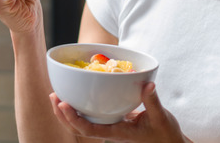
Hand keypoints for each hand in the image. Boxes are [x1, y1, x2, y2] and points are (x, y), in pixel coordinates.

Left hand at [49, 82, 191, 142]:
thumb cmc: (165, 134)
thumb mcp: (161, 117)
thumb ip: (152, 101)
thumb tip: (147, 84)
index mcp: (118, 133)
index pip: (89, 130)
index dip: (73, 119)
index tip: (63, 105)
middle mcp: (110, 132)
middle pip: (79, 129)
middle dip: (63, 115)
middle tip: (54, 96)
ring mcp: (111, 127)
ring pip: (83, 124)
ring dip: (68, 112)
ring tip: (57, 95)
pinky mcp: (115, 121)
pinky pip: (93, 117)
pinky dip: (82, 107)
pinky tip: (79, 95)